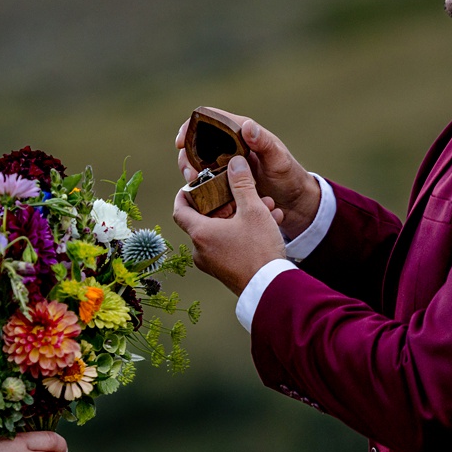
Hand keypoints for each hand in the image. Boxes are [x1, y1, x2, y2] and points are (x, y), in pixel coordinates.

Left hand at [173, 156, 285, 294]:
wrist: (272, 289)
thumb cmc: (259, 250)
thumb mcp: (253, 210)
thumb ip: (242, 184)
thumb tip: (235, 162)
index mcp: (200, 233)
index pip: (180, 209)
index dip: (185, 194)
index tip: (193, 184)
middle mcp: (200, 249)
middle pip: (205, 218)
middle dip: (227, 202)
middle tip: (242, 192)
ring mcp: (212, 263)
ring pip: (222, 231)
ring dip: (242, 216)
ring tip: (265, 206)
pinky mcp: (225, 271)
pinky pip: (230, 245)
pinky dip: (244, 232)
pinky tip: (269, 222)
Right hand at [176, 108, 319, 239]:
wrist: (293, 202)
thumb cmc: (289, 176)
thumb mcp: (279, 160)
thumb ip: (264, 143)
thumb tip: (247, 127)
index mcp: (239, 132)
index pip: (208, 120)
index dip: (190, 127)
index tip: (181, 142)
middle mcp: (228, 146)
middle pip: (195, 144)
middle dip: (186, 158)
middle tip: (190, 175)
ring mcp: (223, 164)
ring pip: (196, 164)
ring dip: (190, 174)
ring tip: (194, 186)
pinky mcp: (222, 182)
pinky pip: (204, 182)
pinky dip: (199, 189)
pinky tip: (203, 199)